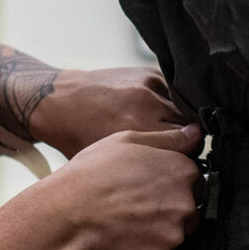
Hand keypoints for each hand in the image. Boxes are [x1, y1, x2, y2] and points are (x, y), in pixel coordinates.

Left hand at [26, 65, 187, 154]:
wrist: (59, 100)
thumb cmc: (77, 137)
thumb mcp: (106, 161)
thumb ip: (143, 167)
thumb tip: (173, 176)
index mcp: (135, 130)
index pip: (184, 149)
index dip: (183, 159)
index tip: (178, 164)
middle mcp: (146, 104)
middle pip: (189, 129)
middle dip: (185, 142)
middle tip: (173, 151)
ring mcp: (149, 85)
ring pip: (185, 110)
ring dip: (180, 122)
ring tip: (165, 133)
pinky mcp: (149, 73)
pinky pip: (175, 93)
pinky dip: (171, 105)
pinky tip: (157, 114)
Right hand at [51, 126, 202, 249]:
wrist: (68, 212)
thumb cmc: (93, 172)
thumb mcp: (129, 139)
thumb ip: (169, 138)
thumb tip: (195, 134)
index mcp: (183, 172)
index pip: (195, 180)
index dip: (171, 183)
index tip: (150, 186)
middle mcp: (185, 205)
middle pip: (187, 210)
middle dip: (167, 209)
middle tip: (134, 204)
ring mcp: (172, 235)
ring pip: (170, 235)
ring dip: (154, 231)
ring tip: (123, 221)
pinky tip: (118, 237)